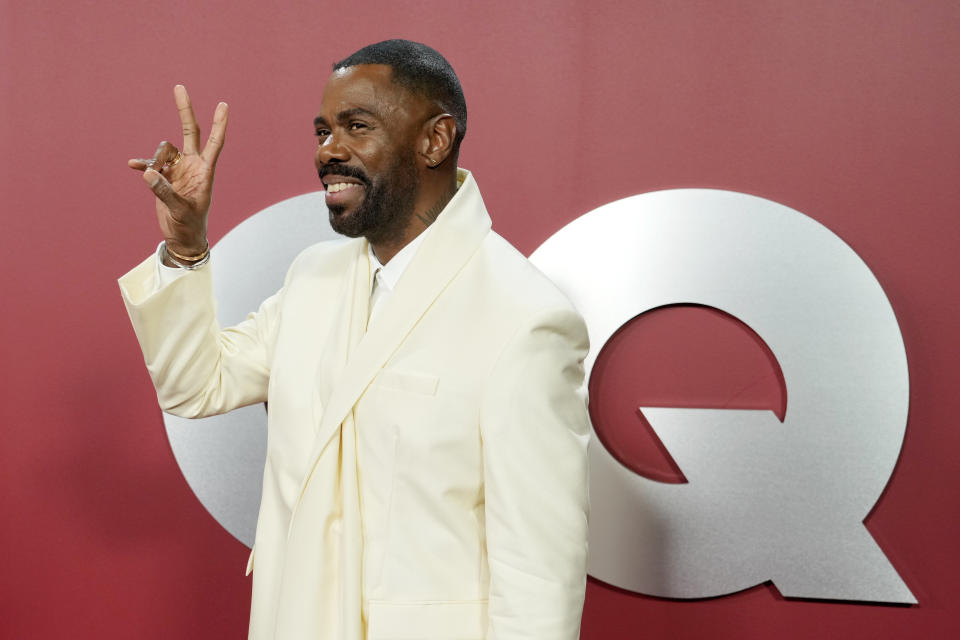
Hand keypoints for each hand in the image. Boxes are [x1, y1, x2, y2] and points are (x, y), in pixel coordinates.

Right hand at [128, 85, 227, 257]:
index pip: (215, 143)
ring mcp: (178, 170)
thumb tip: (148, 172)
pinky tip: (133, 165)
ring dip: (156, 161)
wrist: (182, 237)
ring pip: (164, 151)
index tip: (223, 104)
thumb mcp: (179, 210)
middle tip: (179, 87)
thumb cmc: (189, 225)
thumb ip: (164, 191)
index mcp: (205, 172)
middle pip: (190, 132)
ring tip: (156, 180)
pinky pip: (151, 165)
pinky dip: (142, 165)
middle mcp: (192, 166)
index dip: (219, 124)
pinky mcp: (164, 177)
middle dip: (185, 111)